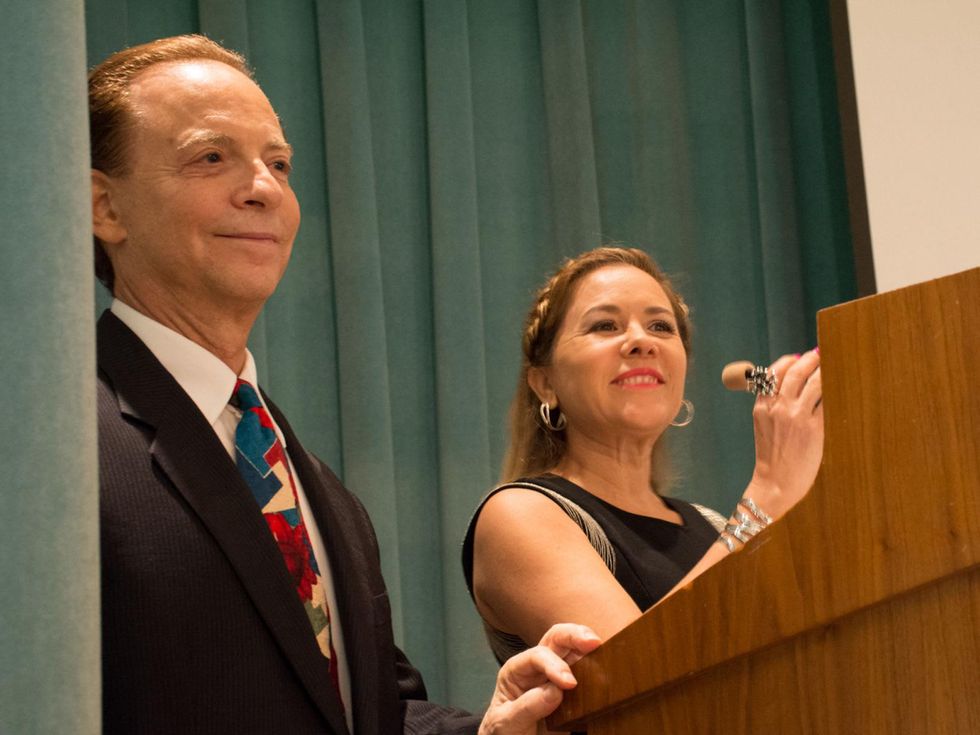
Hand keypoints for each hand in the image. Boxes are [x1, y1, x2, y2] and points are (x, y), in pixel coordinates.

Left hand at [478, 624, 600, 734]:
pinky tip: (604, 667)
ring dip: (588, 647)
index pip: (537, 655)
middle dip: (574, 634)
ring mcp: (556, 676)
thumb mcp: (506, 722)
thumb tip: (555, 691)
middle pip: (556, 639)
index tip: (570, 684)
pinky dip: (596, 665)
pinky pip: (585, 671)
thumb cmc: (506, 731)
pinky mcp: (572, 690)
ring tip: (603, 650)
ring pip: (574, 650)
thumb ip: (525, 707)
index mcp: (518, 670)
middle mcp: (538, 667)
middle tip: (593, 642)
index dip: (554, 664)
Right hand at [746, 349, 823, 518]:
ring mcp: (795, 416)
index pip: (772, 374)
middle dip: (808, 360)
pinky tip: (837, 386)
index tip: (797, 357)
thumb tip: (791, 389)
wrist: (775, 482)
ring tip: (829, 365)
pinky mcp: (813, 427)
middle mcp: (777, 407)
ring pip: (811, 382)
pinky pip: (824, 401)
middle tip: (817, 354)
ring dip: (822, 370)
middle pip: (793, 372)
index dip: (786, 362)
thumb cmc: (772, 457)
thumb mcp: (764, 427)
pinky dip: (831, 390)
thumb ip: (773, 407)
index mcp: (761, 407)